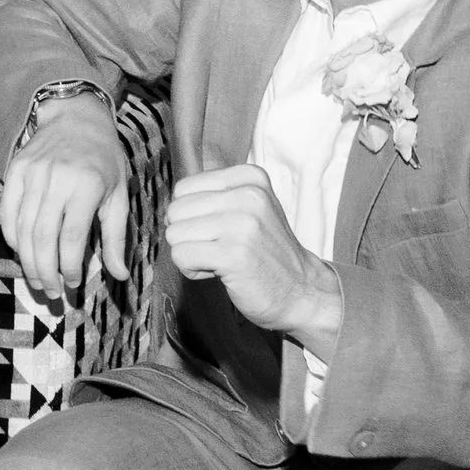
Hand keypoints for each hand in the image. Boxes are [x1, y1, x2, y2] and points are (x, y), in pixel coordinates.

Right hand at [0, 99, 128, 299]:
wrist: (76, 117)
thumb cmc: (103, 159)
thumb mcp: (119, 195)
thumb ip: (117, 237)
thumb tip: (121, 276)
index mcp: (88, 186)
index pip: (73, 237)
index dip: (70, 266)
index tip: (73, 284)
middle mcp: (57, 180)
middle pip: (43, 237)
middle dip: (45, 271)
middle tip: (51, 292)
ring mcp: (32, 175)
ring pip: (22, 229)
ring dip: (27, 261)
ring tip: (37, 280)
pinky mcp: (15, 172)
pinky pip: (7, 212)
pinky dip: (11, 237)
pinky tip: (21, 253)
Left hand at [163, 165, 340, 345]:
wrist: (301, 291)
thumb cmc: (265, 252)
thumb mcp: (249, 209)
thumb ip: (213, 197)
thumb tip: (168, 207)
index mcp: (250, 178)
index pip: (183, 189)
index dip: (192, 216)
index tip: (221, 231)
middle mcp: (248, 195)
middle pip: (176, 211)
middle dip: (189, 236)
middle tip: (221, 249)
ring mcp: (243, 224)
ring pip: (174, 234)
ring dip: (191, 254)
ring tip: (222, 260)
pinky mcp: (234, 254)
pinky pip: (181, 256)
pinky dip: (192, 270)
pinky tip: (220, 272)